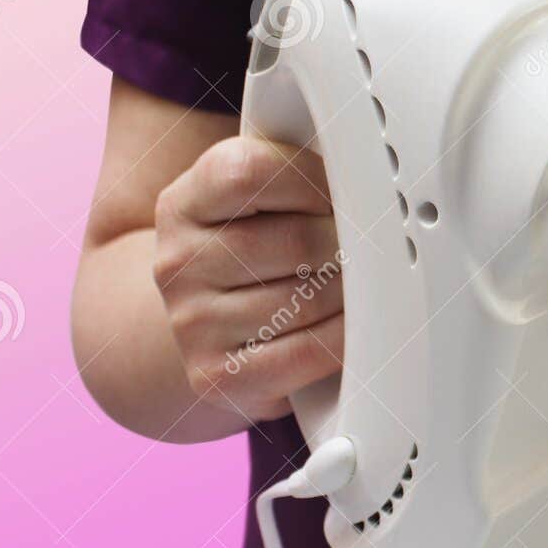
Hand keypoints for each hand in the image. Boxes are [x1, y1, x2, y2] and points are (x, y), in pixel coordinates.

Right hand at [152, 136, 343, 422]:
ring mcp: (191, 322)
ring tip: (354, 285)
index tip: (340, 193)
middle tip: (367, 247)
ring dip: (350, 293)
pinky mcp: (214, 375)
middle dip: (347, 244)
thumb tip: (370, 178)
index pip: (251, 171)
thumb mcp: (261, 197)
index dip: (314, 180)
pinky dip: (344, 337)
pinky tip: (350, 324)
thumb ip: (299, 174)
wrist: (207, 321)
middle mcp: (177, 262)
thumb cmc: (254, 248)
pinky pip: (307, 351)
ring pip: (309, 298)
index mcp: (184, 203)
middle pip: (297, 241)